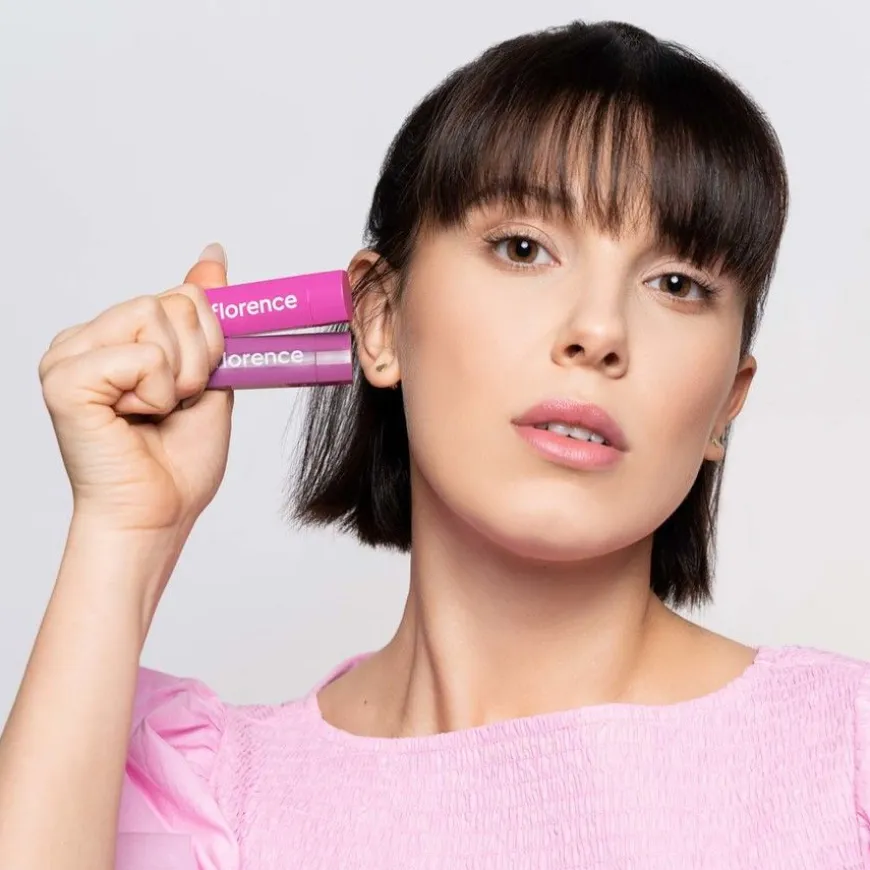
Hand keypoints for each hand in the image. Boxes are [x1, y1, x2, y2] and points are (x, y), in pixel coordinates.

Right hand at [39, 244, 232, 533]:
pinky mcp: (65, 378)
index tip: (197, 383)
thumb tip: (212, 253)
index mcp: (117, 336)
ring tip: (155, 412)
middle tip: (174, 403)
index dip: (209, 342)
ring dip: (179, 376)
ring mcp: (69, 354)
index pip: (182, 296)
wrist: (159, 515)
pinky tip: (133, 418)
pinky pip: (141, 354)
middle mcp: (86, 337)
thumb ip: (206, 317)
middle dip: (198, 359)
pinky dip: (156, 391)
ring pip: (157, 316)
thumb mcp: (207, 375)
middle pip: (174, 300)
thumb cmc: (178, 458)